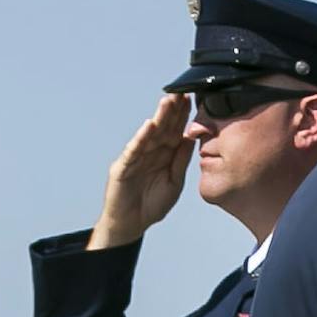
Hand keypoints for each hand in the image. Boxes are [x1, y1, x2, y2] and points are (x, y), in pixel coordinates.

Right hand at [88, 94, 193, 249]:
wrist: (131, 224)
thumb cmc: (152, 203)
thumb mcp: (174, 180)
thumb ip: (180, 160)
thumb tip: (191, 138)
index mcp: (162, 155)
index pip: (174, 131)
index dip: (182, 116)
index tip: (193, 99)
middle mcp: (148, 152)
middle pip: (162, 127)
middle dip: (172, 110)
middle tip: (183, 92)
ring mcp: (134, 158)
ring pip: (149, 135)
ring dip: (158, 118)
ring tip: (168, 102)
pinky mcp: (122, 168)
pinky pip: (134, 151)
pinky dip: (141, 139)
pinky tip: (149, 126)